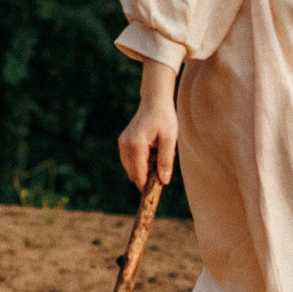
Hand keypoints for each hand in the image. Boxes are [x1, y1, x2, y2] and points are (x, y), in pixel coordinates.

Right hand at [117, 58, 178, 187]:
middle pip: (133, 173)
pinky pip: (130, 161)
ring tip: (158, 158)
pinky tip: (152, 155)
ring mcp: (122, 144)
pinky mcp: (123, 143)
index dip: (148, 184)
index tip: (158, 189)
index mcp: (135, 145)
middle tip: (162, 172)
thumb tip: (163, 181)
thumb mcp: (170, 139)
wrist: (154, 102)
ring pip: (130, 169)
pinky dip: (140, 163)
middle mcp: (125, 145)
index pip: (139, 174)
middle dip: (146, 177)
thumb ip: (166, 161)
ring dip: (143, 170)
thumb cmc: (164, 118)